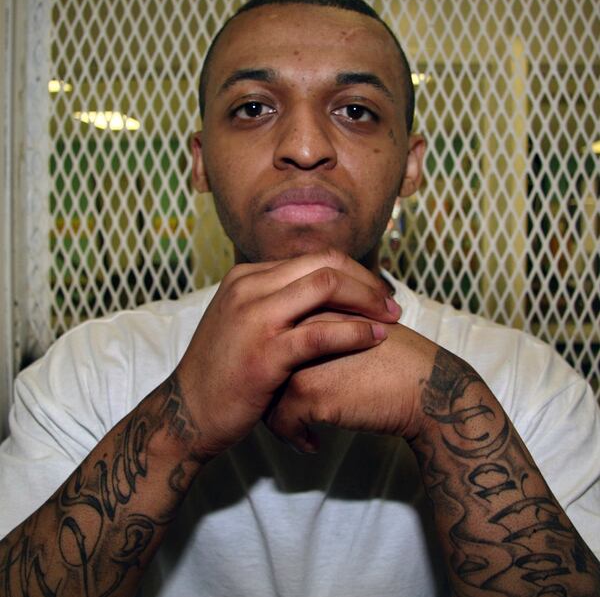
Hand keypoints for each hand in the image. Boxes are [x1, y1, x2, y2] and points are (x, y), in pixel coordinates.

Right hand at [173, 250, 401, 458]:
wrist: (188, 413)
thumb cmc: (222, 371)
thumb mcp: (240, 321)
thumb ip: (272, 301)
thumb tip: (315, 292)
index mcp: (245, 277)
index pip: (312, 258)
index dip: (351, 272)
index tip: (374, 292)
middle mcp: (249, 287)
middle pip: (324, 264)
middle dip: (365, 281)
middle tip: (390, 304)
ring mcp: (254, 317)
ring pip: (326, 286)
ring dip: (367, 300)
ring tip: (391, 319)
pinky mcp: (265, 352)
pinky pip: (321, 333)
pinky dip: (355, 332)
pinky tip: (375, 339)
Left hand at [264, 320, 437, 451]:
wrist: (428, 386)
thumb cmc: (398, 360)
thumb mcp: (357, 328)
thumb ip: (324, 329)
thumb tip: (291, 348)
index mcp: (312, 307)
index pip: (273, 336)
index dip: (275, 364)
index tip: (282, 384)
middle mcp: (299, 327)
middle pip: (264, 363)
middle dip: (268, 391)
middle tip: (280, 409)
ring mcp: (301, 358)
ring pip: (266, 395)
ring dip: (277, 418)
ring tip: (296, 428)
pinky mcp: (309, 390)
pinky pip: (281, 421)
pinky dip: (293, 437)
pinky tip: (311, 443)